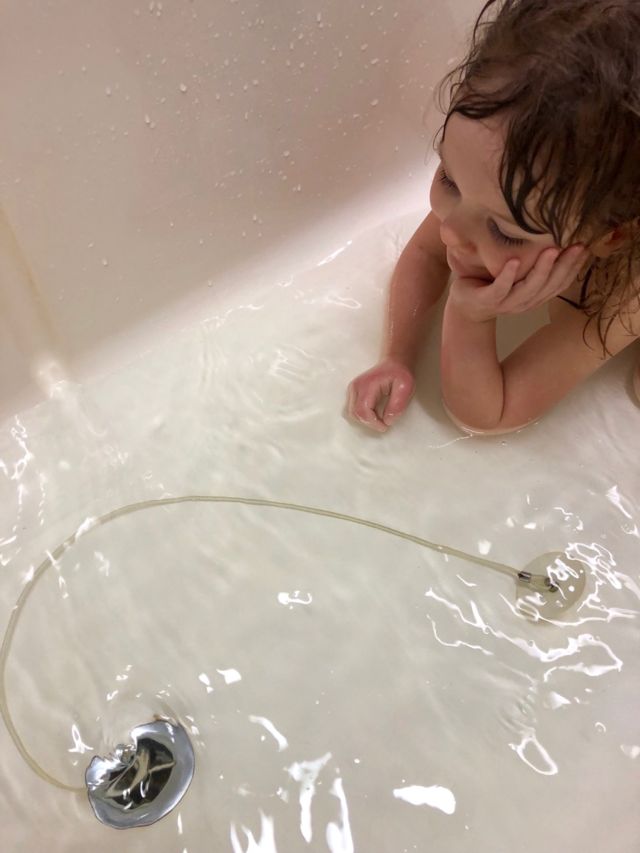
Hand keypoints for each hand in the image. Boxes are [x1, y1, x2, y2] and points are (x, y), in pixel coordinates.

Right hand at [347, 358, 414, 431]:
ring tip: (380, 417)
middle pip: (355, 414)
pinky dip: (364, 415)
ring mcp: (353, 389)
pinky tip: (376, 412)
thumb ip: (397, 405)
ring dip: (366, 419)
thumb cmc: (400, 374)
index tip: (385, 426)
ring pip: (353, 413)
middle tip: (384, 423)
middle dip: (369, 422)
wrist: (394, 363)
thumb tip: (387, 421)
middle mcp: (356, 387)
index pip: (362, 411)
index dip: (373, 423)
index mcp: (367, 385)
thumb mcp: (405, 388)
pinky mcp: (353, 392)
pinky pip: (354, 409)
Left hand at [449, 244, 588, 321]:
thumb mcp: (517, 274)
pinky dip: (507, 276)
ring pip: (528, 289)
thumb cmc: (494, 284)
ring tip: (551, 250)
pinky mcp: (485, 300)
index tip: (586, 247)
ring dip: (541, 270)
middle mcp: (524, 301)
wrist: (465, 307)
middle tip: (576, 245)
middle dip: (565, 266)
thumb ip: (533, 260)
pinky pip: (499, 289)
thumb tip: (553, 230)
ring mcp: (505, 303)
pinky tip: (514, 262)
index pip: (561, 283)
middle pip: (550, 286)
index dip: (575, 267)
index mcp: (535, 295)